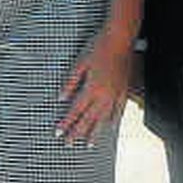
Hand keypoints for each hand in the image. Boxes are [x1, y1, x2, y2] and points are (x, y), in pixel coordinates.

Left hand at [57, 26, 133, 145]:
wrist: (120, 38)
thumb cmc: (98, 46)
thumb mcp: (80, 62)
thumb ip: (70, 82)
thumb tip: (61, 97)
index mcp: (91, 88)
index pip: (75, 110)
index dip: (66, 123)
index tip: (58, 133)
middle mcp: (104, 95)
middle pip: (88, 118)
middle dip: (77, 132)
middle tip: (69, 143)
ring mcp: (116, 94)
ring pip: (104, 118)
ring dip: (95, 131)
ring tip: (88, 144)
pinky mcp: (124, 89)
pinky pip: (118, 110)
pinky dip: (112, 120)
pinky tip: (109, 125)